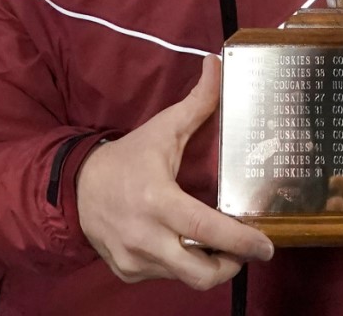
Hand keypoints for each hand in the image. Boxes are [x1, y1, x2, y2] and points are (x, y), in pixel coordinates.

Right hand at [76, 55, 273, 287]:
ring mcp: (134, 260)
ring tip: (217, 246)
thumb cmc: (127, 159)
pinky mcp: (128, 273)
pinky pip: (166, 278)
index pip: (206, 229)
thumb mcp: (162, 130)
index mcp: (157, 201)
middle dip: (231, 266)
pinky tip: (182, 246)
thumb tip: (217, 64)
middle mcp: (145, 237)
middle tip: (245, 250)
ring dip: (207, 265)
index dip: (240, 241)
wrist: (75, 188)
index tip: (267, 246)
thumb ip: (196, 103)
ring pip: (186, 278)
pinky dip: (181, 266)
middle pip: (200, 272)